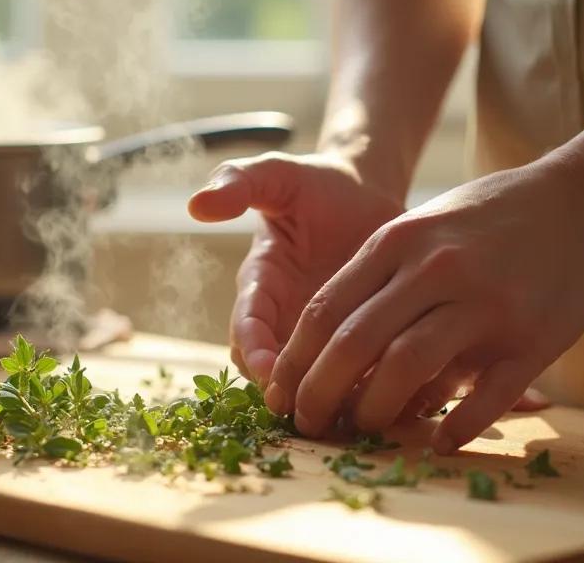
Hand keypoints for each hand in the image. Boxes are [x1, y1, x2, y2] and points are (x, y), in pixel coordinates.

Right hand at [187, 152, 403, 383]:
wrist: (367, 191)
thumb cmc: (319, 182)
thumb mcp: (279, 174)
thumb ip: (239, 183)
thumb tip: (197, 204)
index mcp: (260, 281)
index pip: (246, 326)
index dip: (253, 351)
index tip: (266, 372)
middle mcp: (282, 315)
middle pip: (270, 368)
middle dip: (284, 389)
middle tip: (309, 406)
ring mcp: (317, 331)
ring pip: (311, 379)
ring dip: (324, 397)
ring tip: (350, 409)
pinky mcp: (353, 337)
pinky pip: (353, 373)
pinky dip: (363, 387)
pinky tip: (386, 394)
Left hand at [261, 162, 583, 452]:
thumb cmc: (490, 219)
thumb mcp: (422, 227)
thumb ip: (378, 279)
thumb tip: (326, 348)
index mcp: (398, 240)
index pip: (324, 309)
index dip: (293, 361)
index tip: (277, 395)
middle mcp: (435, 270)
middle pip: (354, 343)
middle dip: (320, 394)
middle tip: (307, 425)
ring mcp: (485, 304)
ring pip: (407, 367)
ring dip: (376, 411)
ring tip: (366, 431)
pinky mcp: (531, 338)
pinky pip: (483, 396)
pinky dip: (454, 427)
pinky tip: (437, 443)